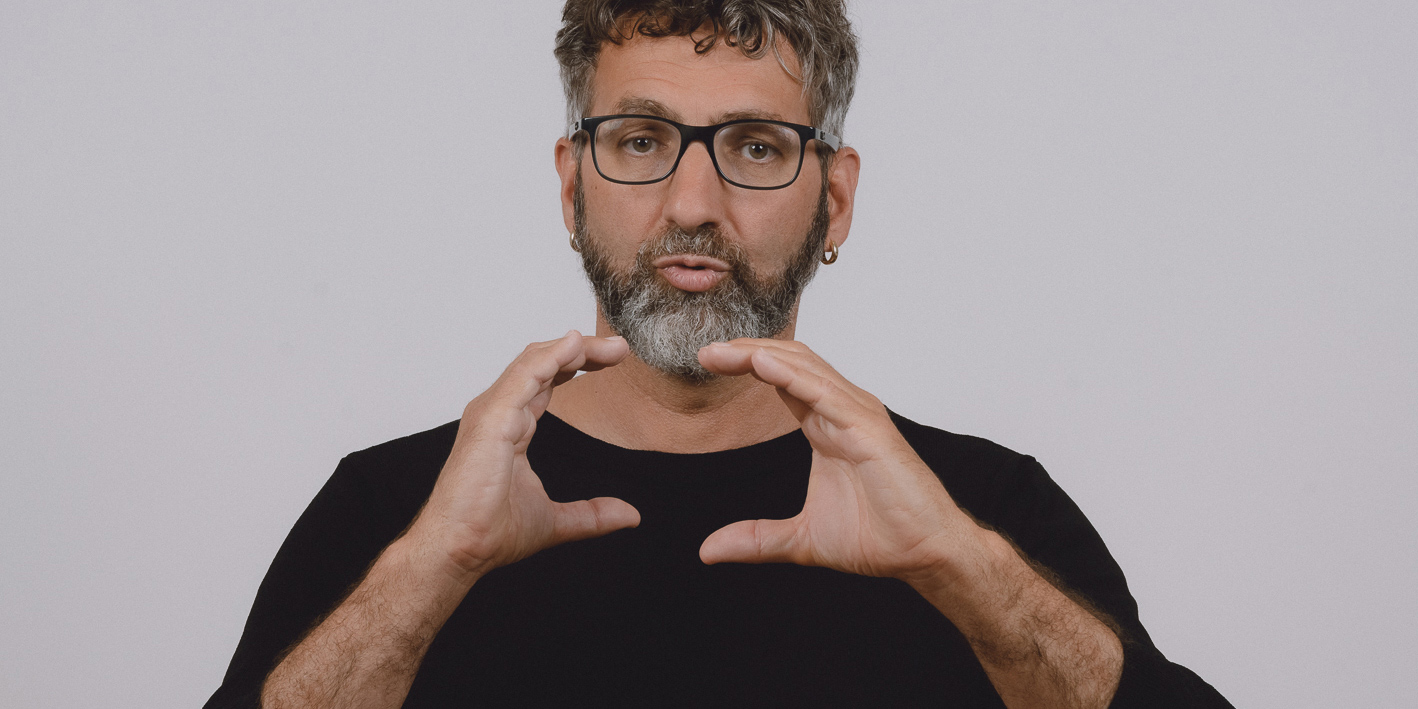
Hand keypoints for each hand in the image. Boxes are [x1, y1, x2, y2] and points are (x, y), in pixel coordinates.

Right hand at [407, 331, 639, 581]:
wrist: (461, 549)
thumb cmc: (489, 532)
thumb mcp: (556, 520)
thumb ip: (593, 514)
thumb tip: (630, 516)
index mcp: (511, 427)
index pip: (546, 381)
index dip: (576, 364)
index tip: (612, 359)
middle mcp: (499, 412)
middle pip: (542, 362)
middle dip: (581, 350)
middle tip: (618, 347)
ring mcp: (492, 413)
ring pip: (533, 362)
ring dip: (572, 348)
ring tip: (606, 344)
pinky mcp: (491, 419)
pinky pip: (523, 377)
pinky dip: (549, 357)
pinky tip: (574, 346)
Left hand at [696, 339, 984, 584]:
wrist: (925, 554)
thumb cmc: (880, 536)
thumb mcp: (801, 539)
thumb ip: (756, 539)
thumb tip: (708, 551)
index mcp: (826, 427)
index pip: (783, 378)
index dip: (747, 363)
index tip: (708, 361)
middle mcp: (842, 412)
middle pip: (791, 362)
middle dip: (747, 351)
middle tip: (706, 351)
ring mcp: (859, 417)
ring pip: (806, 368)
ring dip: (762, 355)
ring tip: (723, 351)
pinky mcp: (871, 432)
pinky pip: (827, 394)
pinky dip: (794, 376)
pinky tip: (763, 364)